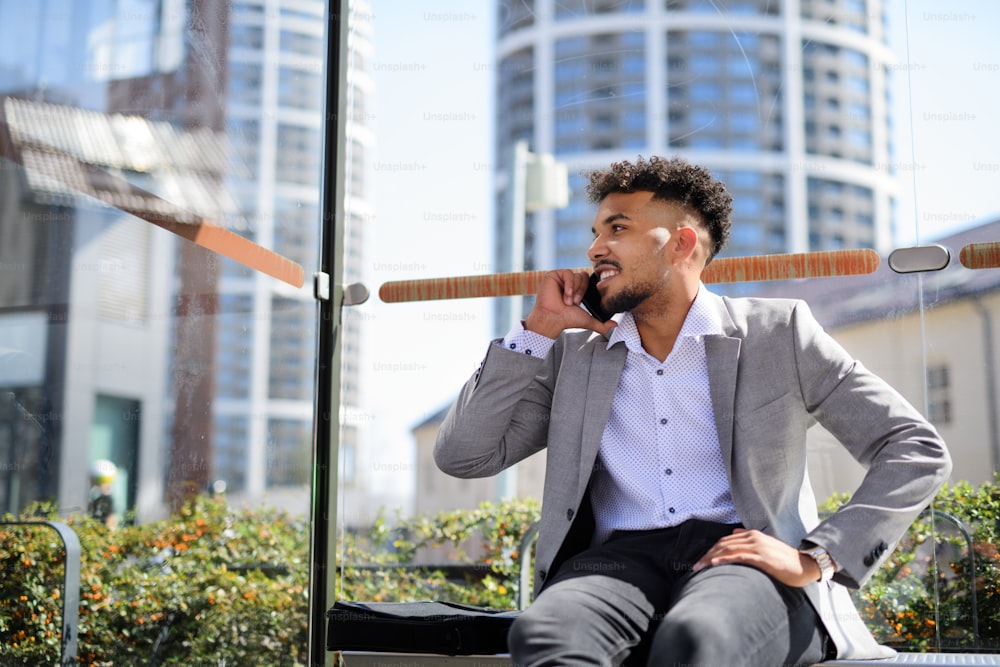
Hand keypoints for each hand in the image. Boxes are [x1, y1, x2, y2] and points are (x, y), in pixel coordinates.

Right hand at [523, 269, 616, 338]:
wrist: (553, 319)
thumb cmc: (566, 320)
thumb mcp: (588, 321)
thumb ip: (602, 324)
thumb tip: (615, 324)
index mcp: (576, 291)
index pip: (588, 281)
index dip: (586, 290)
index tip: (580, 302)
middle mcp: (569, 283)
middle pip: (584, 276)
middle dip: (581, 291)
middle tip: (574, 303)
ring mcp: (561, 279)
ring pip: (577, 275)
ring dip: (574, 290)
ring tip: (567, 301)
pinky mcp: (554, 275)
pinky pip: (568, 273)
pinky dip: (569, 285)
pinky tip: (565, 295)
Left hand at [691, 528, 821, 587]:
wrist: (805, 565)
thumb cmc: (784, 559)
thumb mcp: (765, 546)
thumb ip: (749, 540)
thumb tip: (733, 533)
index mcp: (752, 535)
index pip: (725, 541)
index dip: (710, 550)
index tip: (701, 561)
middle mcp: (753, 538)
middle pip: (723, 544)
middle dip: (707, 555)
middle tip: (695, 567)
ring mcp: (758, 547)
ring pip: (728, 550)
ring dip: (711, 558)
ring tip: (700, 567)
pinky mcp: (763, 558)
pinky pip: (740, 557)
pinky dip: (725, 559)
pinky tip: (715, 563)